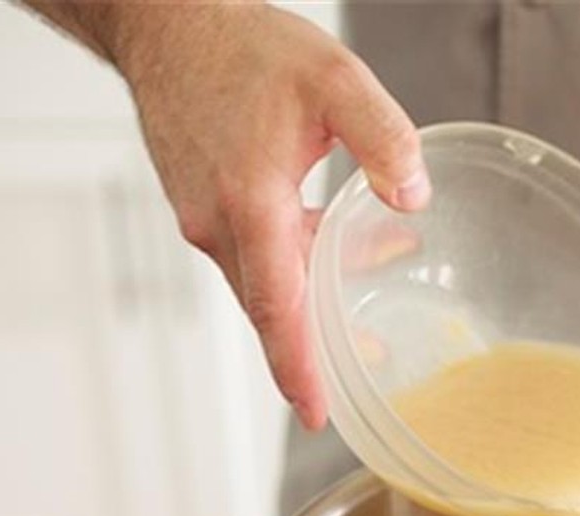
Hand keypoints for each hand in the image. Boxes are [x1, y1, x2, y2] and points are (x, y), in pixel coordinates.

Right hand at [115, 3, 428, 429]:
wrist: (167, 22)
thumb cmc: (240, 46)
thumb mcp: (333, 79)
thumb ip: (383, 138)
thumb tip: (412, 197)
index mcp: (250, 203)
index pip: (279, 308)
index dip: (300, 366)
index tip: (317, 413)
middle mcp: (220, 224)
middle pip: (274, 310)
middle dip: (315, 353)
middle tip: (356, 384)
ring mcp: (205, 219)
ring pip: (266, 283)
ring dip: (313, 301)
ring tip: (366, 315)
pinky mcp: (204, 208)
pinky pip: (255, 256)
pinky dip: (294, 265)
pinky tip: (336, 246)